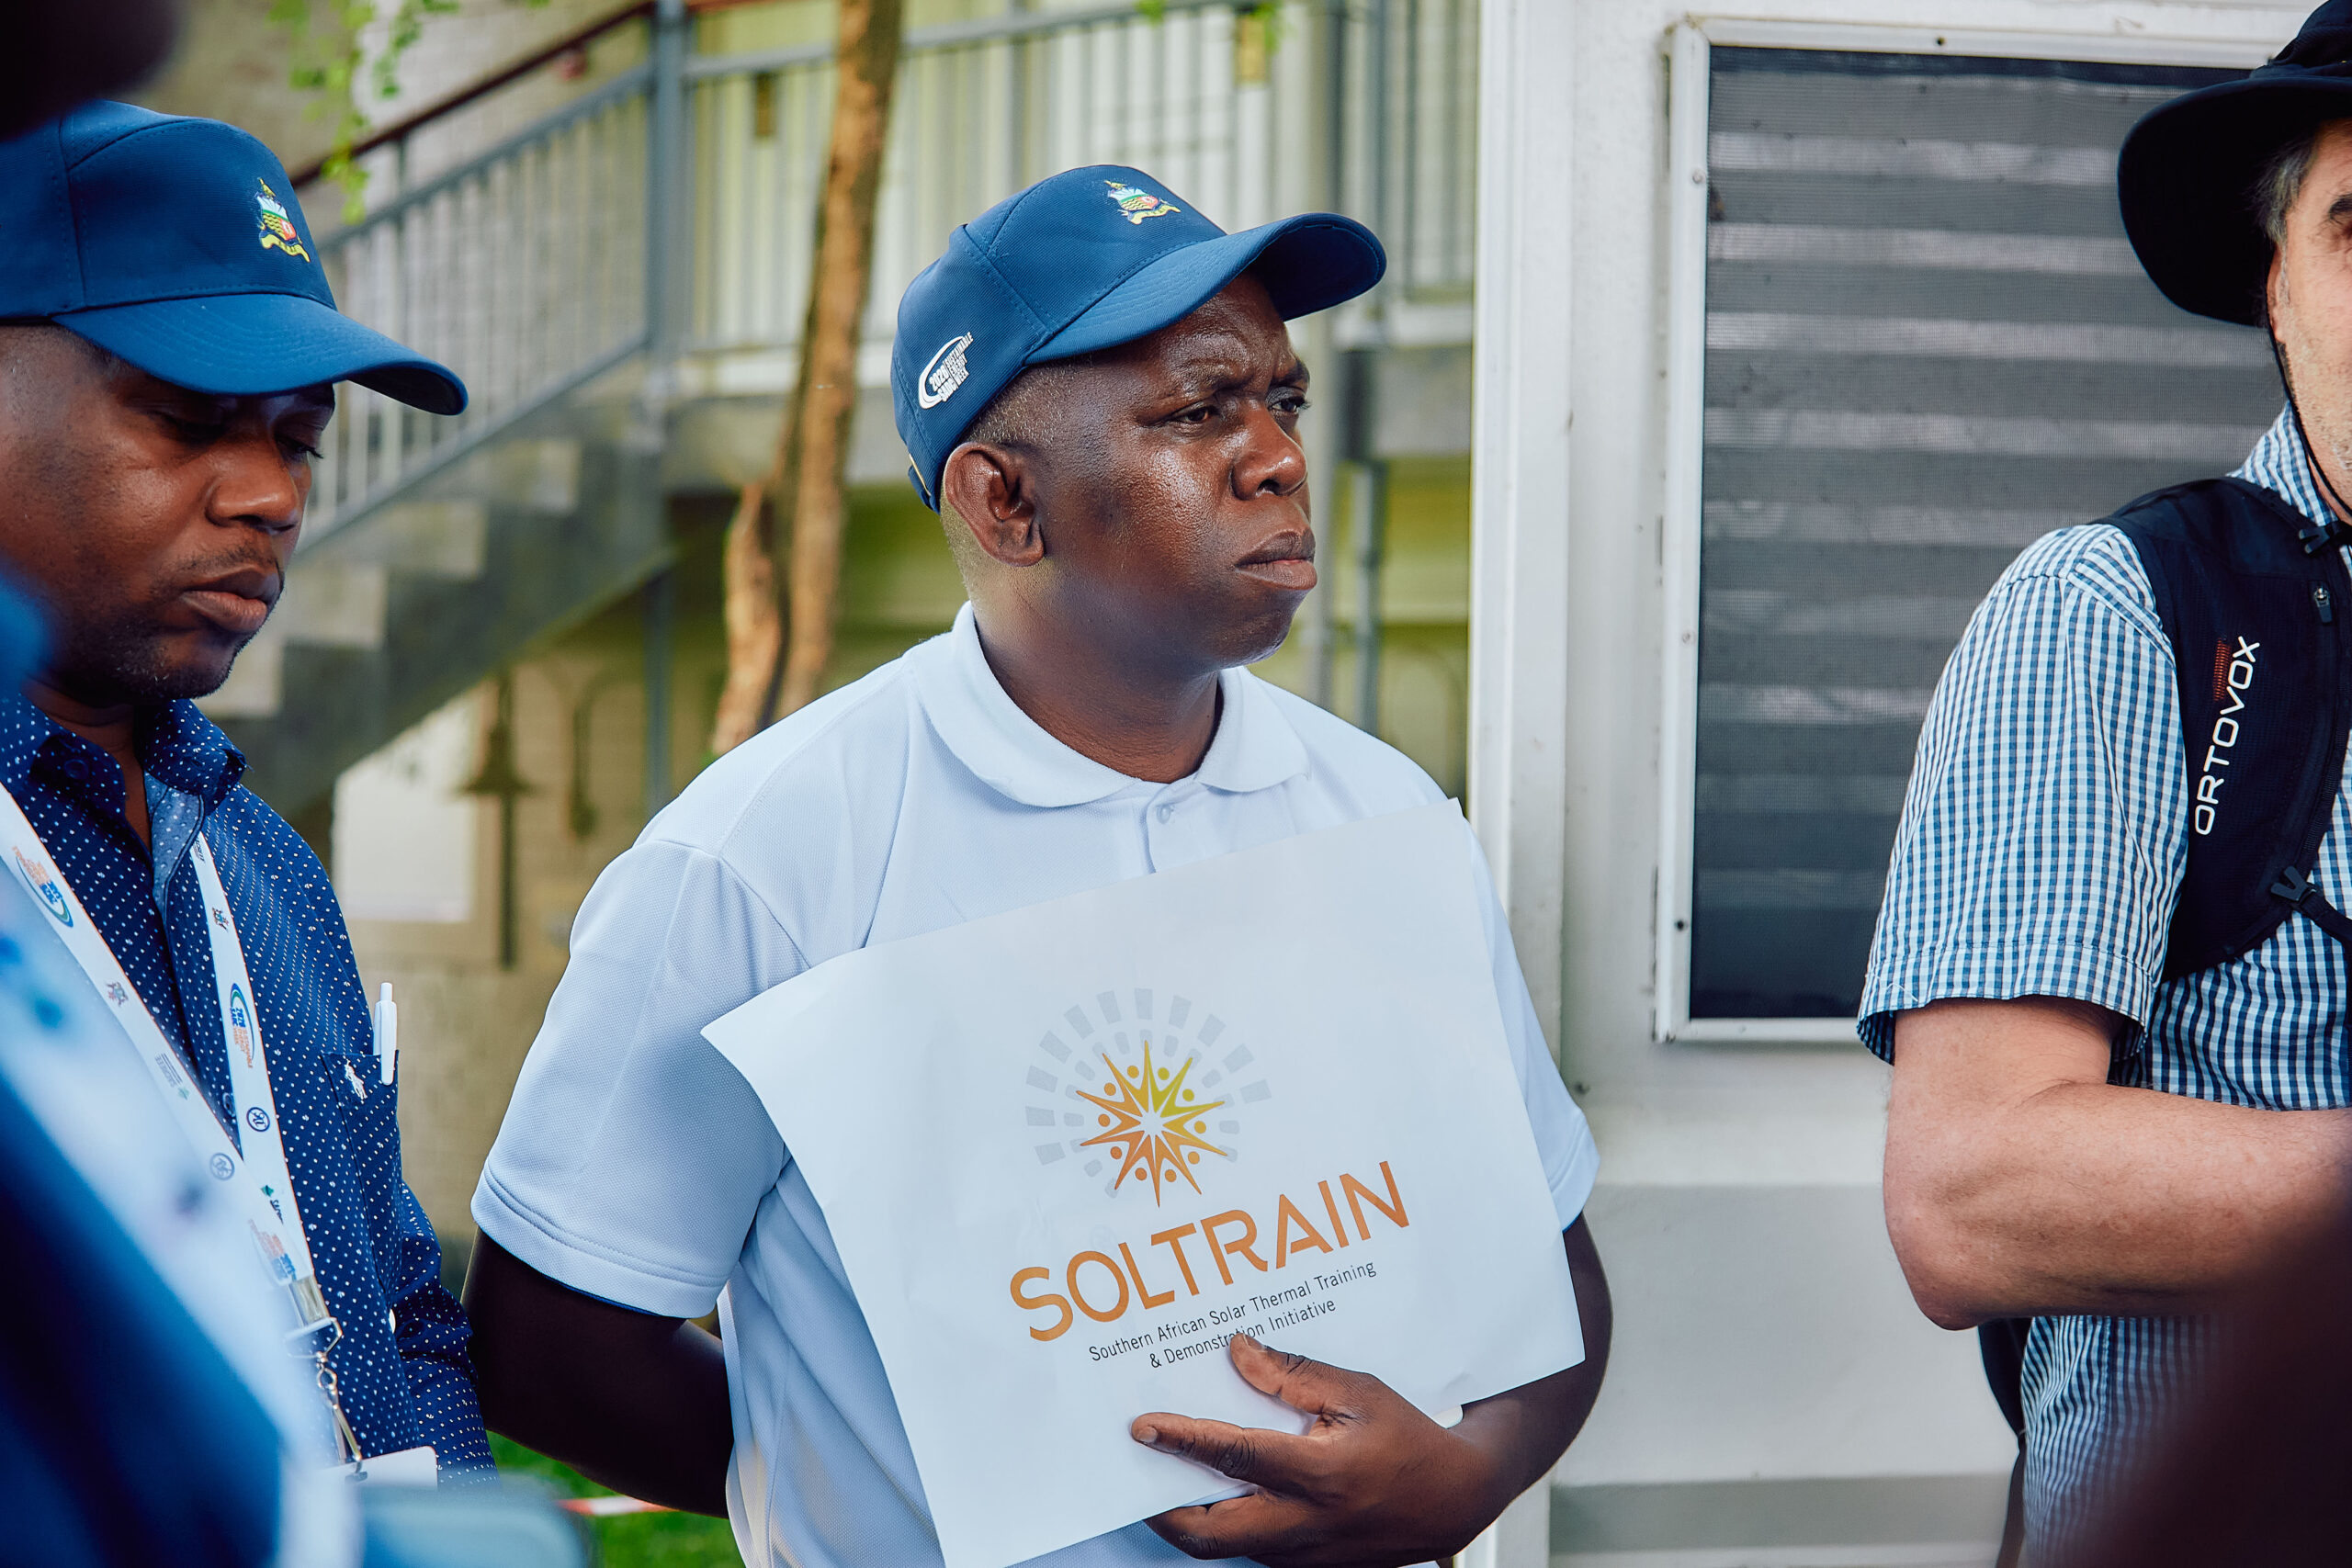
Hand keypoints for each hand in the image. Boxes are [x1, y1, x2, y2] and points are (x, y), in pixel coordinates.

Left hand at [1132, 1333, 1504, 1566]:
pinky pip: (1249, 1547)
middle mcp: (1303, 1523)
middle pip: (1208, 1532)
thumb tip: (1238, 1352)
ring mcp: (1302, 1553)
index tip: (1143, 1427)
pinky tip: (1218, 1488)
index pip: (1234, 1457)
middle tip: (1137, 1470)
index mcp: (1319, 1475)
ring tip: (1168, 1474)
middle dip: (1161, 1508)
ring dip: (1189, 1516)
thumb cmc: (1410, 1441)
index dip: (1183, 1441)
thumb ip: (1294, 1375)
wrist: (1454, 1501)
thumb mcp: (1359, 1393)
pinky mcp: (1304, 1566)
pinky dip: (1224, 1521)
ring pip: (1224, 1545)